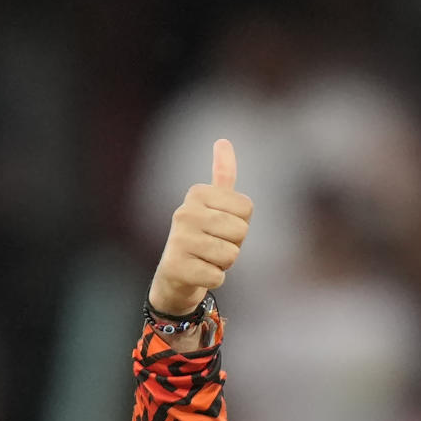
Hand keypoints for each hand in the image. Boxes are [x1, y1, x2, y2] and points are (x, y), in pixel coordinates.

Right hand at [147, 138, 252, 315]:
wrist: (174, 275)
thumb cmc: (201, 237)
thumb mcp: (212, 205)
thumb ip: (222, 175)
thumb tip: (223, 140)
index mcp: (197, 192)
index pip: (246, 208)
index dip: (240, 223)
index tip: (220, 227)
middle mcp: (185, 212)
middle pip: (240, 231)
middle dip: (233, 245)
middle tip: (212, 247)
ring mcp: (179, 240)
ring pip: (230, 255)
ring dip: (223, 263)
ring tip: (205, 259)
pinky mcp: (177, 267)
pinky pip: (217, 276)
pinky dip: (213, 279)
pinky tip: (198, 273)